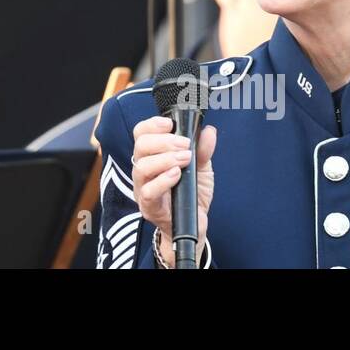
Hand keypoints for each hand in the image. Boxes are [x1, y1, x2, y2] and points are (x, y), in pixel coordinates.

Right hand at [130, 115, 216, 267]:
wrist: (194, 225)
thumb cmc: (192, 194)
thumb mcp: (201, 169)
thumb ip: (203, 150)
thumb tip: (209, 131)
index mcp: (152, 156)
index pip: (141, 133)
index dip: (152, 125)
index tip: (170, 124)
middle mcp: (143, 169)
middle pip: (140, 145)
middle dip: (164, 141)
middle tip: (185, 145)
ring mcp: (143, 188)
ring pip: (142, 167)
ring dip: (165, 158)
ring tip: (185, 160)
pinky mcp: (148, 206)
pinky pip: (149, 191)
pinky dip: (163, 180)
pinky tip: (176, 175)